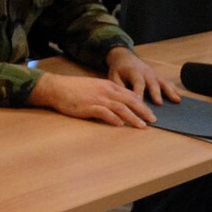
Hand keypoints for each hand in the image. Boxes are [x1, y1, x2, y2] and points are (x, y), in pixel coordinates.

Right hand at [29, 72, 155, 126]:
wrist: (57, 88)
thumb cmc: (75, 89)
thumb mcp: (95, 87)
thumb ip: (108, 94)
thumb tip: (120, 104)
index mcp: (109, 85)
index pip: (130, 94)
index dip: (142, 103)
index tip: (150, 112)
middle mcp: (106, 91)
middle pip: (130, 100)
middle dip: (143, 111)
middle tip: (153, 120)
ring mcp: (98, 99)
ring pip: (120, 108)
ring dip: (133, 117)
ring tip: (142, 126)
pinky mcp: (89, 107)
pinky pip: (104, 113)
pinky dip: (113, 119)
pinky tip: (120, 125)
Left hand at [105, 47, 181, 104]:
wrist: (124, 57)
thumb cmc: (118, 69)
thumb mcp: (113, 76)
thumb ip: (118, 86)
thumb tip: (124, 98)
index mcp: (134, 71)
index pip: (137, 83)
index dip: (139, 92)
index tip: (140, 103)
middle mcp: (146, 72)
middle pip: (152, 83)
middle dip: (156, 93)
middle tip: (159, 103)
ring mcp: (154, 74)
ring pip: (163, 82)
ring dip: (170, 91)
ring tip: (176, 101)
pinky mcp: (158, 76)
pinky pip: (167, 82)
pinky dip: (174, 90)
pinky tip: (179, 98)